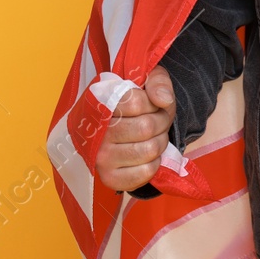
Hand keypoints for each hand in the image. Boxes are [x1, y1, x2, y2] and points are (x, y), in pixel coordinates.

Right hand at [95, 65, 175, 191]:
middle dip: (162, 122)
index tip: (152, 104)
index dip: (153, 103)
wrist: (123, 127)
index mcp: (100, 103)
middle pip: (146, 127)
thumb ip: (157, 82)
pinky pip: (145, 172)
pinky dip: (154, 163)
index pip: (135, 102)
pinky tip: (146, 155)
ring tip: (153, 136)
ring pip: (149, 150)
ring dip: (160, 142)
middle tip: (158, 120)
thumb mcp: (147, 79)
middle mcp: (96, 132)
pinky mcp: (109, 178)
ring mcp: (100, 157)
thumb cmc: (136, 101)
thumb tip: (163, 100)